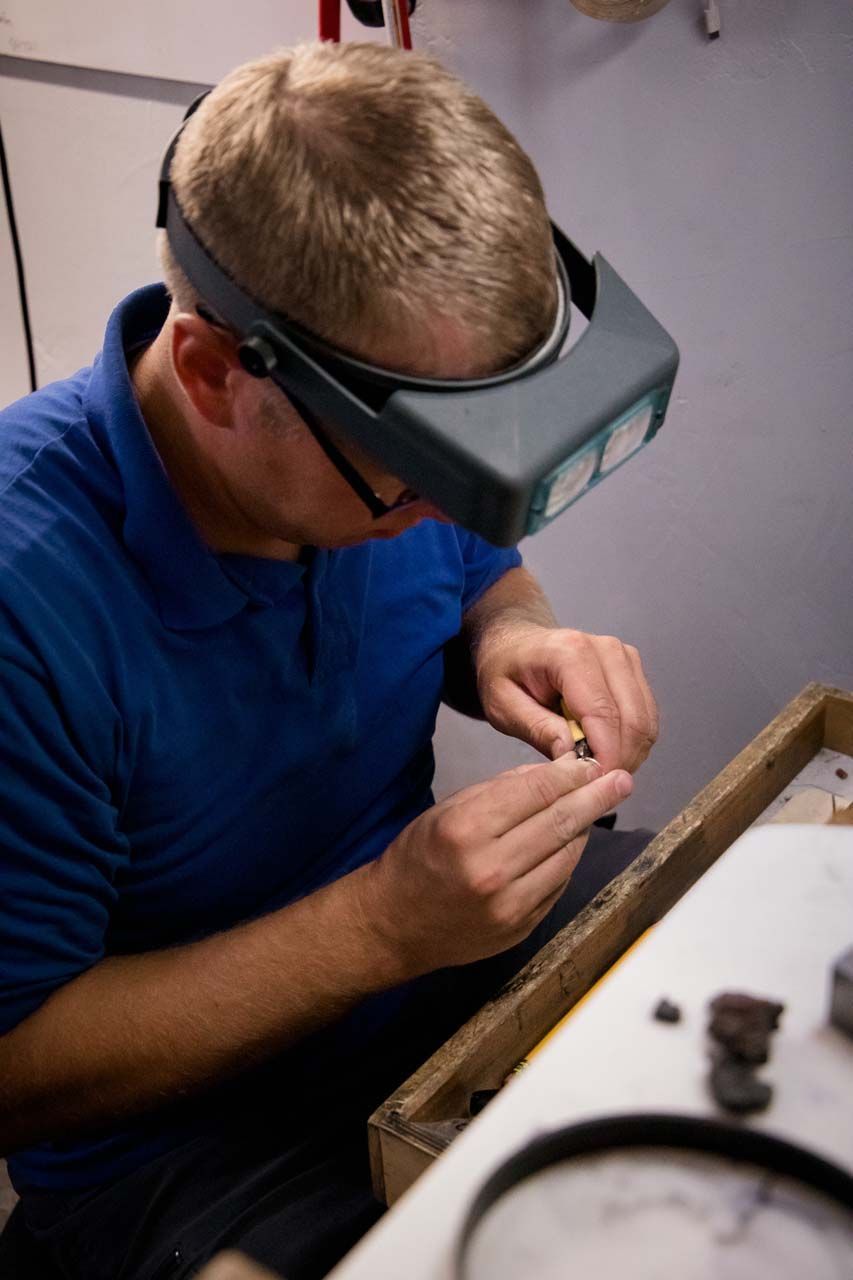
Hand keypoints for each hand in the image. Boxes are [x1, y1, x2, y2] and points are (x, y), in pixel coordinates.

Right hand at [365, 753, 631, 973]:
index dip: (570, 774)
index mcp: (467, 830)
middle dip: (596, 797)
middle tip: (622, 780)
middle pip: (560, 822)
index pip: (536, 791)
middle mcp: (492, 869)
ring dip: (585, 828)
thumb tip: (553, 774)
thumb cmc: (417, 857)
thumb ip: (501, 792)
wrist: (393, 925)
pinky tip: (571, 842)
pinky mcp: (521, 928)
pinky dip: (567, 859)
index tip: (592, 762)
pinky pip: (558, 884)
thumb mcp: (448, 810)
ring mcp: (510, 904)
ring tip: (597, 807)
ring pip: (567, 856)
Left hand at [475, 624, 658, 772]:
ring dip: (630, 753)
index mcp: (570, 653)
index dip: (605, 755)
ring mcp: (624, 656)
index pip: (603, 713)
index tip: (595, 784)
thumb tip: (571, 755)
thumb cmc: (505, 672)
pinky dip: (633, 740)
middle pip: (633, 719)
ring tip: (600, 769)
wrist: (515, 644)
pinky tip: (608, 752)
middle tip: (598, 785)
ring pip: (645, 720)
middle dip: (621, 759)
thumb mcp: (502, 705)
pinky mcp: (632, 667)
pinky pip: (646, 714)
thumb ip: (536, 728)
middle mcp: (606, 649)